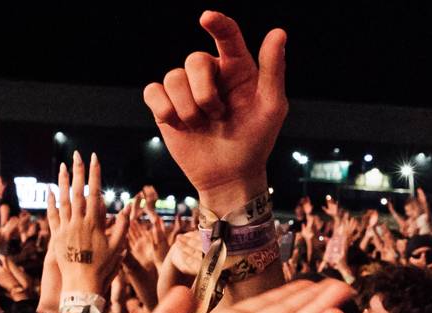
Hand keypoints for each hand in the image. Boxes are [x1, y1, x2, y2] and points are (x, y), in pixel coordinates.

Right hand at [142, 11, 287, 213]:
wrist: (229, 175)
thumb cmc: (256, 140)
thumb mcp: (271, 107)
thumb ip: (273, 69)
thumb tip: (278, 32)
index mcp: (236, 67)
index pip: (226, 35)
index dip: (217, 23)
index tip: (207, 18)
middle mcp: (209, 73)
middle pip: (194, 60)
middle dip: (204, 92)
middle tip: (217, 115)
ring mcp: (186, 89)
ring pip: (172, 77)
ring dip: (187, 108)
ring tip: (201, 125)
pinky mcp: (165, 106)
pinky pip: (152, 91)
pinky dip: (164, 108)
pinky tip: (177, 123)